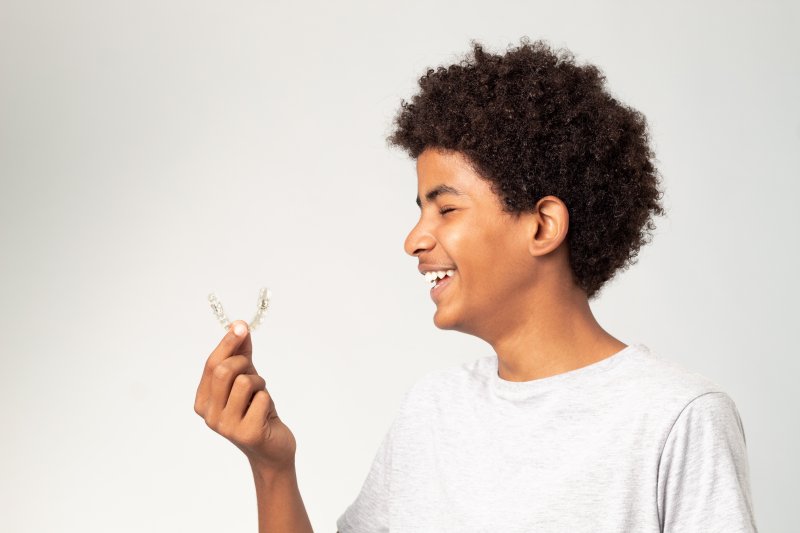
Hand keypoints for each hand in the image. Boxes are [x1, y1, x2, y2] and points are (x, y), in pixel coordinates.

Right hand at [194, 319, 296, 471]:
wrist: (272, 448)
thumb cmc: (256, 410)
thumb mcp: (246, 378)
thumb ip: (241, 353)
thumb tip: (238, 325)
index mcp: (203, 401)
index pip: (211, 365)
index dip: (227, 343)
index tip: (241, 327)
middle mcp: (209, 416)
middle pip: (224, 371)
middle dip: (244, 362)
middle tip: (254, 372)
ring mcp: (226, 427)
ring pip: (244, 382)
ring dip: (259, 383)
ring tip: (260, 395)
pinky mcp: (248, 433)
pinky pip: (262, 398)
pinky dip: (268, 399)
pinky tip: (266, 414)